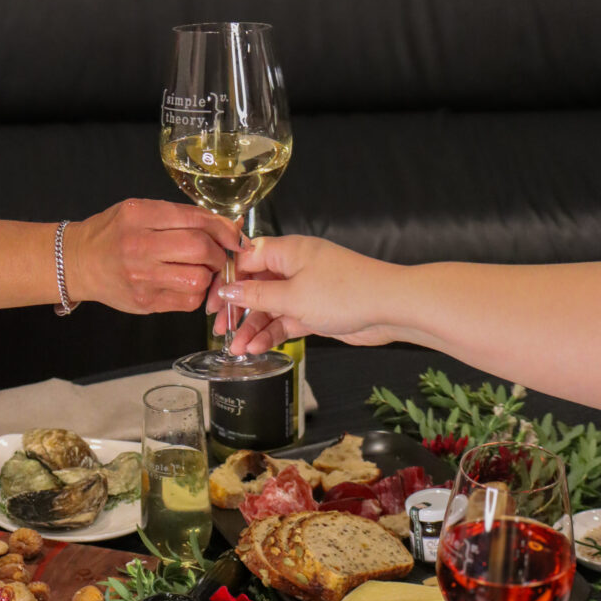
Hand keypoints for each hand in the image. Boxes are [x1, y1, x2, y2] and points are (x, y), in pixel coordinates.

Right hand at [67, 199, 243, 313]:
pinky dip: (196, 293)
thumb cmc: (112, 234)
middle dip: (217, 253)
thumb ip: (180, 216)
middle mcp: (140, 246)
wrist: (79, 263)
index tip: (235, 236)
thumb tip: (227, 226)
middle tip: (215, 254)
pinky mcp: (146, 303)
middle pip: (200, 249)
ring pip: (198, 279)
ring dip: (208, 275)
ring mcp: (143, 278)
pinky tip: (186, 284)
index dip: (223, 229)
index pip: (195, 220)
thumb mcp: (140, 211)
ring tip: (199, 269)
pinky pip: (188, 301)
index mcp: (140, 215)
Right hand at [206, 235, 396, 352]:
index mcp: (288, 250)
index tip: (210, 301)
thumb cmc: (345, 292)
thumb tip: (228, 290)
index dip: (226, 279)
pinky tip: (257, 348)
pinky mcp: (316, 311)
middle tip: (220, 330)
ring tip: (237, 350)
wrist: (390, 308)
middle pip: (256, 285)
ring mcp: (306, 290)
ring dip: (253, 328)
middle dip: (237, 309)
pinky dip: (272, 334)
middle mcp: (295, 267)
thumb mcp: (292, 296)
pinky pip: (286, 321)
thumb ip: (257, 295)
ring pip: (270, 307)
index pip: (246, 259)